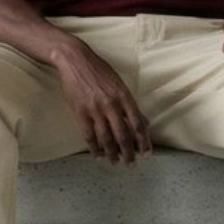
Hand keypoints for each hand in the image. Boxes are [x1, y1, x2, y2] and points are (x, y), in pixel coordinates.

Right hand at [54, 41, 151, 163]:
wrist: (75, 60)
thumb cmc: (99, 70)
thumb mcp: (119, 84)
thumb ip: (130, 104)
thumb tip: (144, 122)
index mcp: (124, 96)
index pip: (138, 124)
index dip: (144, 142)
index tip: (147, 154)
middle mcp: (112, 104)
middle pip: (123, 135)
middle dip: (129, 152)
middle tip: (131, 164)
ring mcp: (95, 109)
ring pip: (106, 138)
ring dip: (112, 153)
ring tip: (115, 162)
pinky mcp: (80, 112)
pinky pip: (89, 135)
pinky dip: (94, 148)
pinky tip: (98, 155)